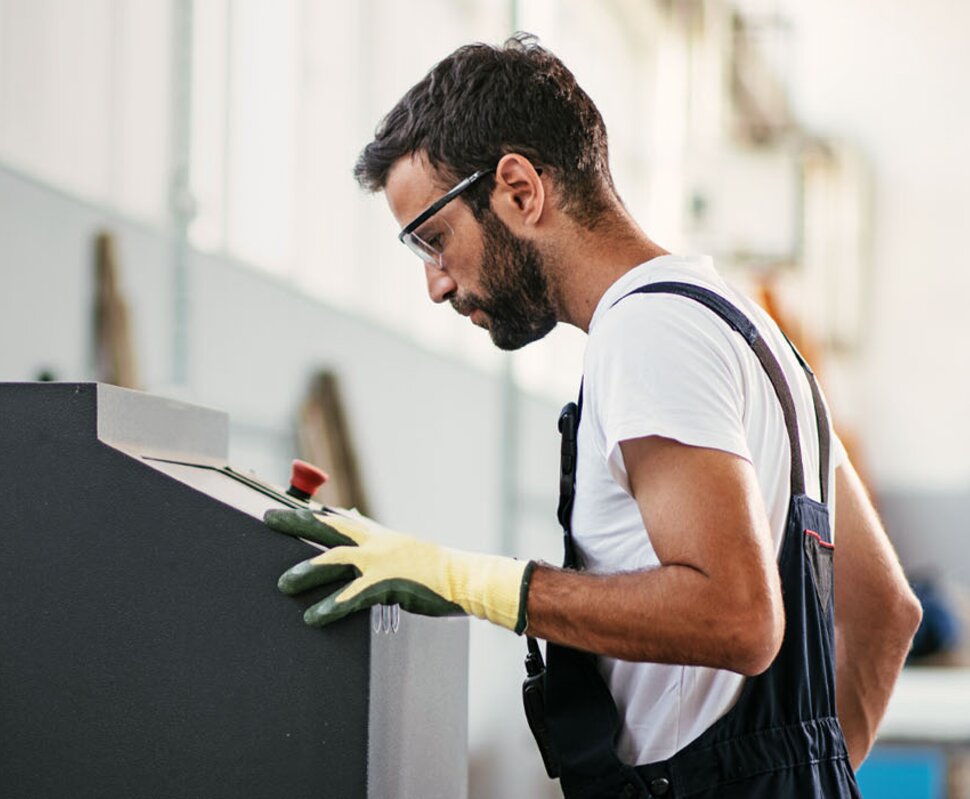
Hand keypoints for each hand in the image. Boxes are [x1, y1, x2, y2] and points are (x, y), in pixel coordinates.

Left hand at [263, 507, 534, 631]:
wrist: (462, 578)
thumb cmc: (433, 570)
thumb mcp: (403, 549)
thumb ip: (376, 542)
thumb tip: (356, 526)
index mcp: (377, 535)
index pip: (336, 518)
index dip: (309, 512)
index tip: (283, 508)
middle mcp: (375, 542)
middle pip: (328, 527)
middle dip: (297, 523)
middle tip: (269, 520)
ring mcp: (380, 562)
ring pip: (335, 560)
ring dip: (308, 571)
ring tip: (284, 584)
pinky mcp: (387, 584)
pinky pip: (352, 596)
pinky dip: (330, 607)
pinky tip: (313, 618)